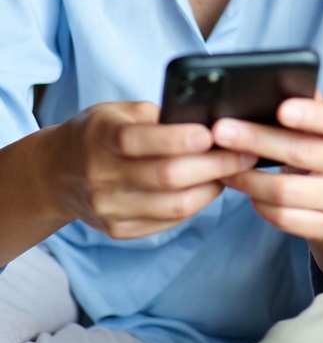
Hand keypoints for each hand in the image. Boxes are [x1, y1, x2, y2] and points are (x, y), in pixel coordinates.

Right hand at [50, 101, 257, 238]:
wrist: (56, 174)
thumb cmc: (99, 133)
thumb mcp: (118, 111)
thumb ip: (157, 115)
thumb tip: (207, 120)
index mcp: (101, 138)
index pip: (140, 141)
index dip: (179, 138)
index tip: (213, 132)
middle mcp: (102, 177)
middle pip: (166, 177)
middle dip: (214, 164)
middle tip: (246, 151)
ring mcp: (110, 209)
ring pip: (174, 205)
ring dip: (213, 187)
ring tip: (236, 169)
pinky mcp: (120, 231)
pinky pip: (169, 222)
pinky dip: (197, 203)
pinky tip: (212, 186)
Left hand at [213, 94, 322, 240]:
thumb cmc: (319, 144)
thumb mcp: (319, 121)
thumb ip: (301, 101)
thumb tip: (265, 86)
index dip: (311, 114)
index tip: (281, 109)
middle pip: (300, 153)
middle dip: (256, 141)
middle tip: (222, 132)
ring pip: (286, 191)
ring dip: (248, 178)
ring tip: (224, 166)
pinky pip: (284, 218)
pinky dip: (259, 205)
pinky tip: (247, 192)